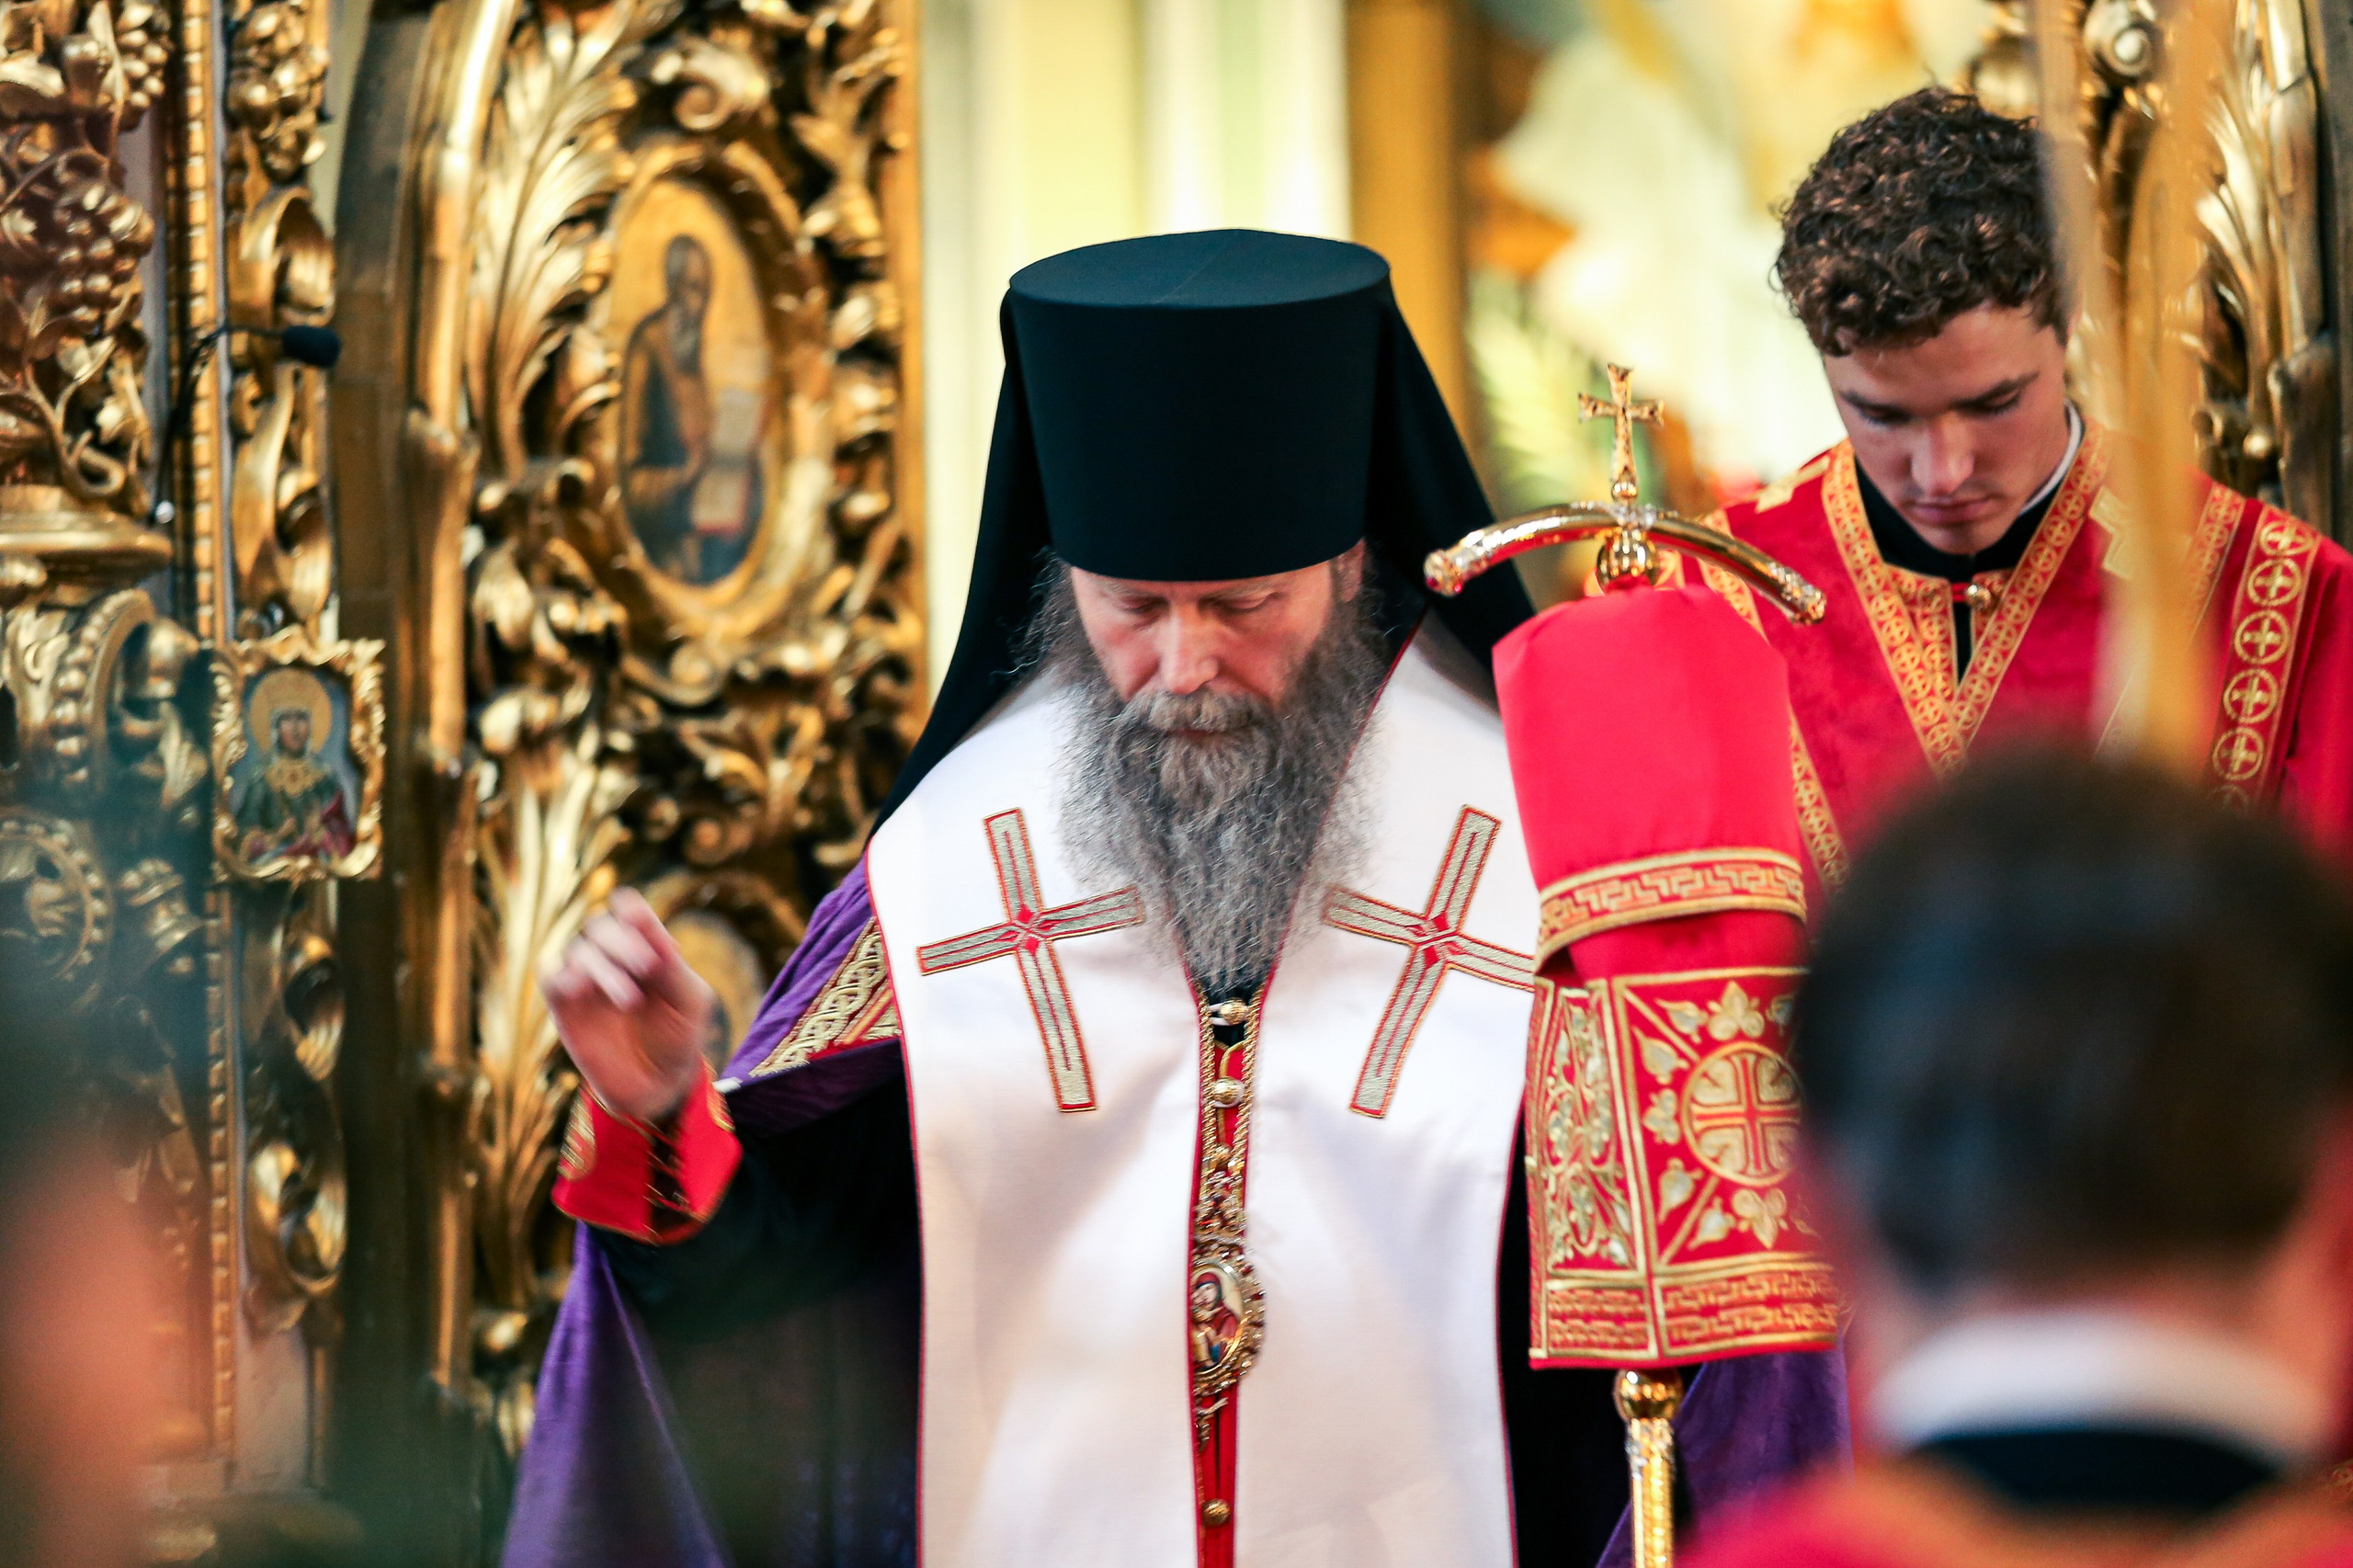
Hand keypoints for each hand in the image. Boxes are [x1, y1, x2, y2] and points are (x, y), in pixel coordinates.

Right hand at [542, 889, 716, 1121]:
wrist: (657, 1085)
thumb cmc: (677, 1036)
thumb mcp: (688, 1000)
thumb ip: (669, 964)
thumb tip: (644, 921)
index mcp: (644, 946)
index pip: (628, 909)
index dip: (632, 911)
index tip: (643, 924)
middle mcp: (611, 957)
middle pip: (600, 925)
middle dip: (623, 941)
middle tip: (647, 967)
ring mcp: (585, 980)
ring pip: (578, 950)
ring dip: (603, 967)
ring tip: (629, 1000)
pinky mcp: (564, 1005)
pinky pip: (550, 976)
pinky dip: (562, 975)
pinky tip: (582, 990)